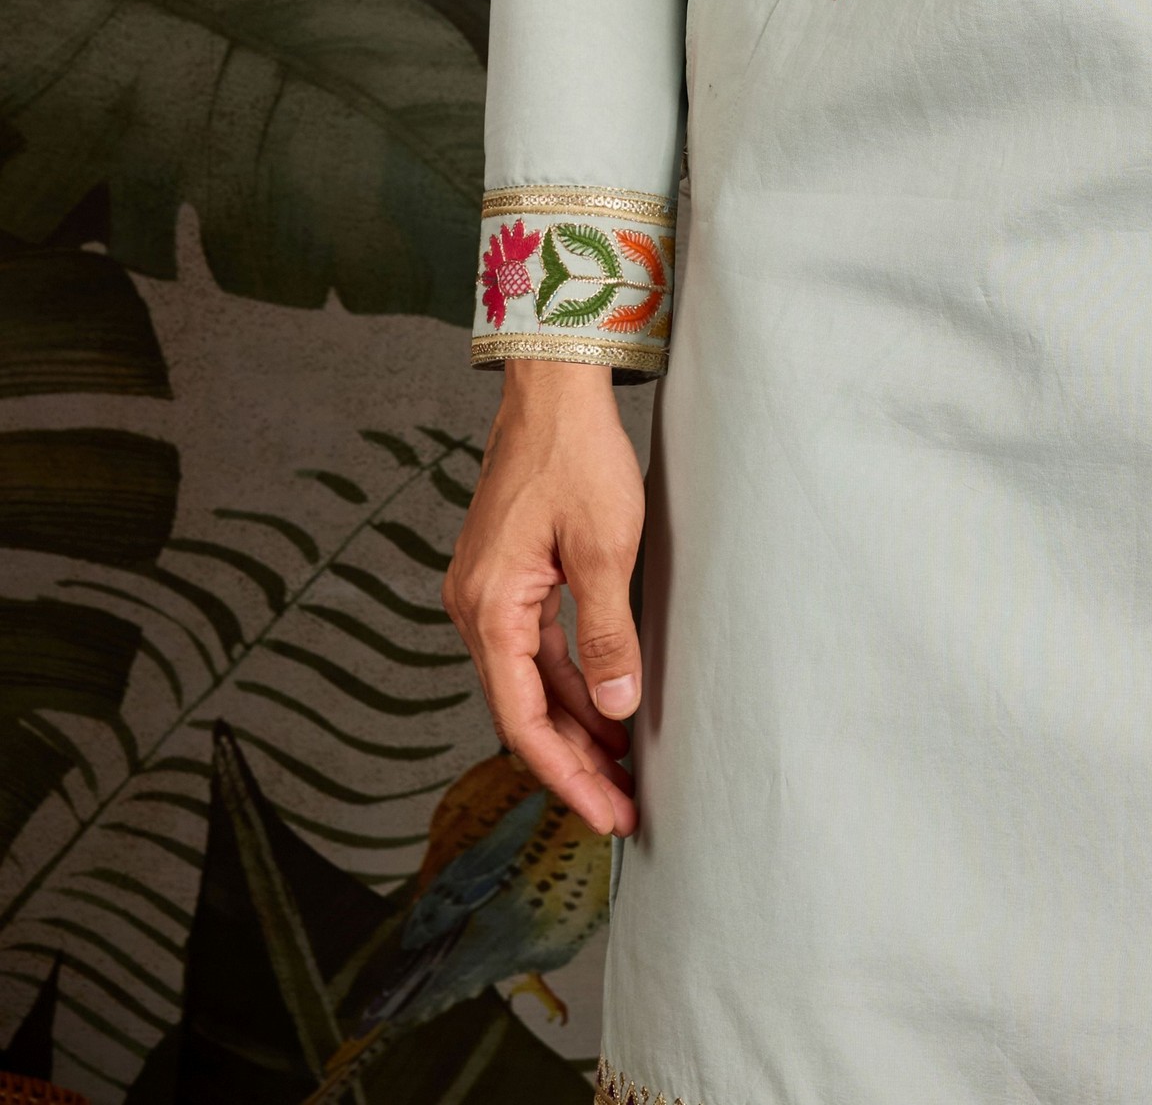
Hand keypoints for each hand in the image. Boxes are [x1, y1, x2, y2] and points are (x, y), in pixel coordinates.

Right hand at [444, 360, 646, 836]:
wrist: (552, 388)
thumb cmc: (578, 457)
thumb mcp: (606, 549)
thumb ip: (607, 637)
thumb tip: (615, 713)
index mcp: (489, 610)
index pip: (525, 721)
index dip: (566, 776)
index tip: (606, 815)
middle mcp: (476, 609)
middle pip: (524, 710)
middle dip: (573, 764)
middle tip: (622, 810)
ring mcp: (489, 593)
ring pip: (532, 682)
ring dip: (575, 725)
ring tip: (623, 770)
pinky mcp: (508, 577)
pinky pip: (537, 648)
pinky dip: (570, 681)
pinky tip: (605, 707)